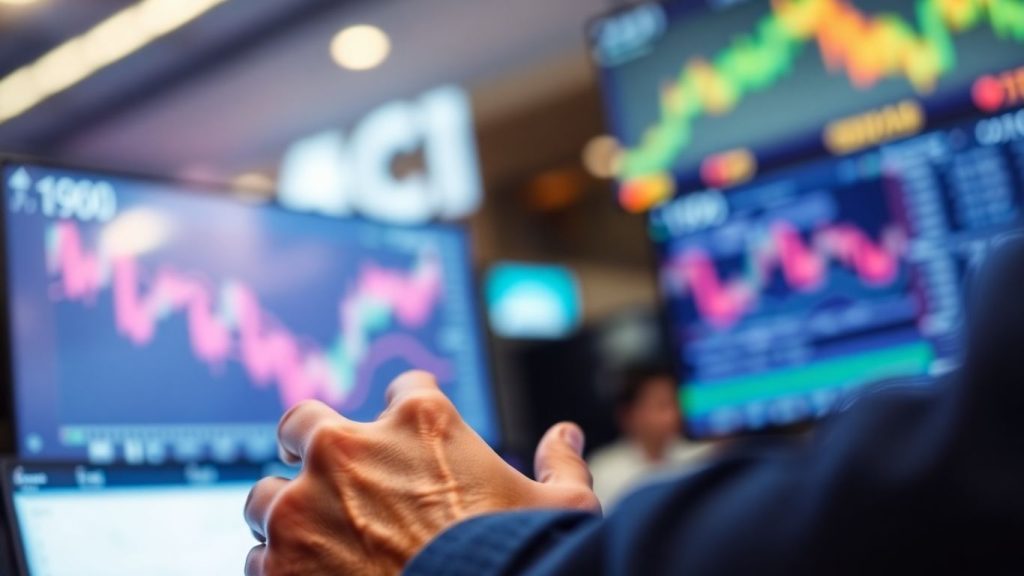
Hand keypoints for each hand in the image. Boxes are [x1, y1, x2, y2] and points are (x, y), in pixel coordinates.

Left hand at [243, 371, 599, 574]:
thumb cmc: (522, 557)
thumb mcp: (563, 507)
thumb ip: (560, 464)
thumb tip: (566, 435)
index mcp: (420, 423)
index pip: (404, 390)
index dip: (409, 412)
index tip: (409, 435)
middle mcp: (350, 450)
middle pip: (304, 424)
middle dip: (311, 445)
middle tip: (328, 476)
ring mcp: (304, 506)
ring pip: (265, 495)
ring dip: (286, 515)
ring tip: (313, 545)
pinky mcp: (278, 564)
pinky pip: (258, 560)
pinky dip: (281, 571)